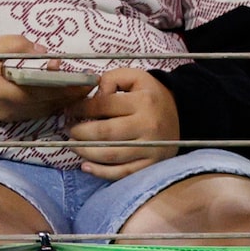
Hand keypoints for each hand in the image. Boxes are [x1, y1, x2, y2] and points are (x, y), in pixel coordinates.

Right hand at [0, 36, 95, 123]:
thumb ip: (18, 45)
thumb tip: (44, 52)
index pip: (37, 91)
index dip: (62, 87)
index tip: (82, 80)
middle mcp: (4, 108)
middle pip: (43, 104)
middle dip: (68, 95)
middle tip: (89, 84)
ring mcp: (5, 116)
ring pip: (40, 112)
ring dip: (61, 101)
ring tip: (81, 88)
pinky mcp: (6, 118)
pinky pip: (33, 114)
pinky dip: (49, 105)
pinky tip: (63, 95)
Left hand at [65, 66, 180, 176]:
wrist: (180, 114)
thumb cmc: (150, 96)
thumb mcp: (136, 78)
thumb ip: (112, 79)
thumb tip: (94, 96)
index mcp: (144, 101)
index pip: (103, 105)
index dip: (80, 109)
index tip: (69, 111)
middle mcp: (148, 125)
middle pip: (104, 133)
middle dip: (79, 133)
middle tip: (68, 131)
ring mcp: (151, 147)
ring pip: (110, 155)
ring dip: (85, 152)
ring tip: (74, 146)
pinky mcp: (150, 164)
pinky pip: (121, 173)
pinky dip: (100, 172)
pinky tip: (86, 166)